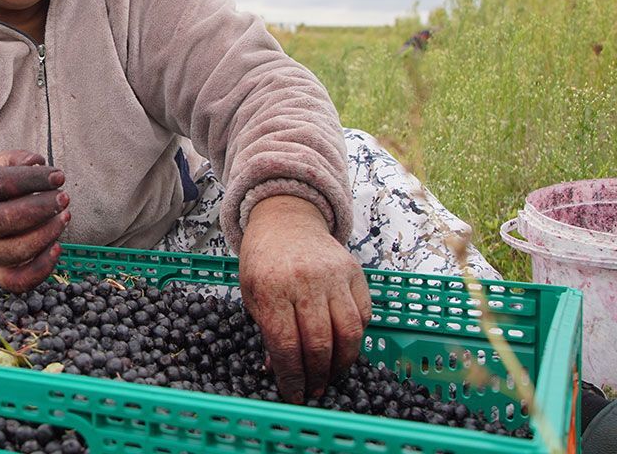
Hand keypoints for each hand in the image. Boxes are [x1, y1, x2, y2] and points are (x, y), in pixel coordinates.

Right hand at [0, 149, 69, 291]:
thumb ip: (16, 159)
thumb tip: (36, 162)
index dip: (30, 179)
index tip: (58, 176)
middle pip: (5, 220)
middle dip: (41, 208)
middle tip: (64, 198)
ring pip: (15, 251)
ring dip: (46, 235)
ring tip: (64, 217)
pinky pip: (18, 281)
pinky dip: (41, 268)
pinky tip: (57, 247)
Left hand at [238, 195, 371, 403]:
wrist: (286, 220)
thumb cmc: (263, 261)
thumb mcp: (252, 294)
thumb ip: (266, 330)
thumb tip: (277, 369)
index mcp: (271, 289)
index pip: (286, 344)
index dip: (292, 377)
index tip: (295, 395)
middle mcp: (305, 281)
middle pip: (320, 342)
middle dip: (318, 375)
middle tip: (314, 389)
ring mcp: (334, 275)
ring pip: (349, 331)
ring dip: (342, 362)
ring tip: (331, 374)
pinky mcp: (355, 271)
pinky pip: (364, 313)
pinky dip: (357, 336)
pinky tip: (344, 346)